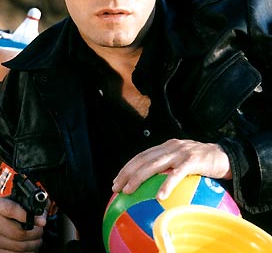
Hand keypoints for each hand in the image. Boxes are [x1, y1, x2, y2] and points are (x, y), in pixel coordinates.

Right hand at [0, 197, 44, 252]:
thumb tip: (41, 219)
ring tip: (36, 240)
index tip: (41, 221)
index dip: (29, 216)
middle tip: (40, 231)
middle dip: (36, 234)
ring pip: (19, 246)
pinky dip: (26, 252)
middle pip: (19, 233)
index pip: (11, 210)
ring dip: (33, 245)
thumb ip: (30, 207)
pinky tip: (29, 247)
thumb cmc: (10, 212)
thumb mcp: (17, 203)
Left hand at [112, 139, 231, 199]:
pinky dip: (167, 185)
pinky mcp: (192, 161)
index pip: (141, 156)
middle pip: (142, 159)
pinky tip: (159, 197)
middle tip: (116, 187)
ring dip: (139, 178)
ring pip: (154, 165)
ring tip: (129, 191)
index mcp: (166, 147)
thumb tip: (155, 189)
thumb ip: (170, 169)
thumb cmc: (205, 163)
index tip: (116, 180)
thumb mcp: (184, 162)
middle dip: (126, 173)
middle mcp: (170, 147)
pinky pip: (177, 174)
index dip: (127, 167)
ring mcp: (180, 152)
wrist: (228, 156)